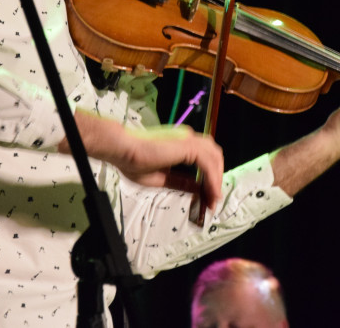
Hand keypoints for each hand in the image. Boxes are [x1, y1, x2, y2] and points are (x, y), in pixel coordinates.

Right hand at [67, 111, 223, 206]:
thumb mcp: (162, 179)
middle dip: (217, 178)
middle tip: (213, 200)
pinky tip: (210, 192)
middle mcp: (187, 139)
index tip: (209, 198)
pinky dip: (212, 178)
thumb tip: (199, 189)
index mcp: (180, 145)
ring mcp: (187, 140)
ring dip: (217, 179)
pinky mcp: (187, 146)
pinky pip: (207, 163)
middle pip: (214, 156)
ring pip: (214, 157)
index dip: (210, 178)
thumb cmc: (133, 162)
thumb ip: (182, 183)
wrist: (122, 151)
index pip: (205, 159)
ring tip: (213, 198)